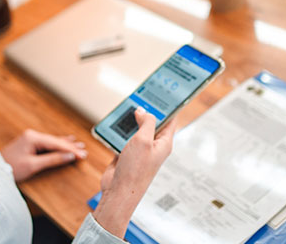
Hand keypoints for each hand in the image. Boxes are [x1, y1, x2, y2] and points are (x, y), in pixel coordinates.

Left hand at [1, 129, 86, 181]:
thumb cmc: (11, 168)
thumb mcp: (33, 165)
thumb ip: (52, 160)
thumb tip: (69, 156)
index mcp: (33, 138)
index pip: (56, 143)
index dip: (70, 150)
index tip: (82, 155)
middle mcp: (32, 135)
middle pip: (56, 141)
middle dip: (70, 146)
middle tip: (84, 151)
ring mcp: (30, 138)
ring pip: (52, 141)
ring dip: (65, 144)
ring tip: (78, 145)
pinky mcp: (28, 143)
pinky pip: (47, 143)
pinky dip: (57, 144)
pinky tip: (64, 142)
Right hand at [93, 108, 176, 237]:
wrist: (118, 192)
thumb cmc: (135, 170)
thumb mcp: (143, 141)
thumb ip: (146, 123)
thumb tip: (143, 111)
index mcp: (164, 143)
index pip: (170, 120)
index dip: (168, 107)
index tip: (165, 93)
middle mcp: (153, 146)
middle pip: (151, 123)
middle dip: (146, 111)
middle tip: (141, 96)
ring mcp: (139, 150)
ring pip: (136, 129)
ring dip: (130, 120)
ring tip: (126, 106)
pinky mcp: (126, 154)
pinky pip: (124, 137)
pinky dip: (119, 130)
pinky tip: (115, 122)